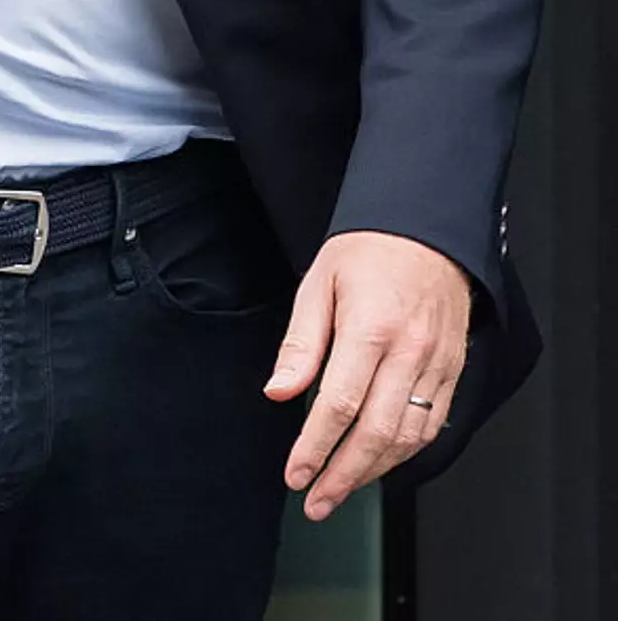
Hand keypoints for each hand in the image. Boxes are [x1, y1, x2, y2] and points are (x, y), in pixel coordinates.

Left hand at [265, 231, 471, 517]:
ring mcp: (436, 364)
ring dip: (372, 473)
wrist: (428, 229)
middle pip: (377, 434)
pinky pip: (432, 426)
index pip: (339, 405)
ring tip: (340, 489)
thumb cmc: (369, 250)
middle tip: (315, 502)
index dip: (314, 448)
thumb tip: (278, 392)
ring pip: (408, 439)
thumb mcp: (319, 282)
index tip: (295, 474)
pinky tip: (379, 463)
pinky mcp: (453, 371)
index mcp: (370, 328)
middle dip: (342, 477)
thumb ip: (301, 343)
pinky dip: (404, 453)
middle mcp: (409, 352)